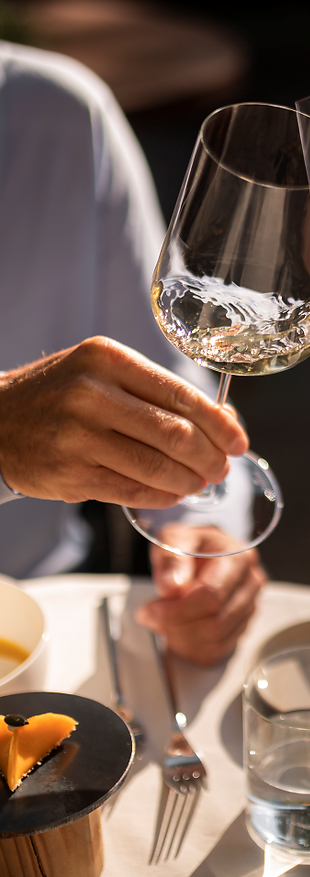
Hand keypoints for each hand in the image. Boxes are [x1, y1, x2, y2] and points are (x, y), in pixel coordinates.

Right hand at [0, 337, 247, 504]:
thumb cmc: (59, 394)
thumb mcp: (101, 372)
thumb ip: (152, 391)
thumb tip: (218, 420)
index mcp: (107, 359)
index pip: (181, 394)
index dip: (219, 423)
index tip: (238, 440)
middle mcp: (92, 394)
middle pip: (175, 433)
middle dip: (210, 456)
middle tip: (221, 468)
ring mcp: (79, 436)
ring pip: (157, 466)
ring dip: (189, 480)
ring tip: (201, 483)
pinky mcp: (71, 474)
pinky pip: (132, 490)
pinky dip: (161, 495)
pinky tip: (172, 493)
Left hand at [136, 526, 265, 665]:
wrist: (200, 549)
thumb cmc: (189, 544)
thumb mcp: (173, 538)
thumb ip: (170, 559)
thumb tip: (171, 587)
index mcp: (238, 558)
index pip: (211, 596)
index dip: (178, 609)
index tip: (151, 608)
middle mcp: (250, 583)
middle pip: (215, 623)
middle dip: (175, 625)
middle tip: (149, 616)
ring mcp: (249, 607)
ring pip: (215, 641)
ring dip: (180, 638)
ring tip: (159, 621)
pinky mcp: (241, 626)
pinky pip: (216, 651)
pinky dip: (189, 648)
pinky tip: (174, 632)